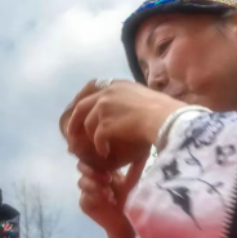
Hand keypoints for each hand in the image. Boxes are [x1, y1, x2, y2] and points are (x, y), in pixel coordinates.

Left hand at [66, 80, 183, 169]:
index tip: (78, 111)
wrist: (164, 118)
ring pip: (88, 124)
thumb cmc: (163, 111)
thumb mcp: (144, 97)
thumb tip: (128, 110)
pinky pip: (96, 138)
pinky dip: (99, 147)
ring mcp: (104, 107)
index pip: (92, 88)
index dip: (83, 100)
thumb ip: (130, 99)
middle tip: (71, 134)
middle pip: (81, 106)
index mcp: (117, 84)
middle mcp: (107, 92)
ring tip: (97, 148)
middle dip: (74, 121)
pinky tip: (105, 153)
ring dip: (90, 138)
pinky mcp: (105, 123)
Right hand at [78, 159, 145, 237]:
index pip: (90, 157)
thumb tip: (146, 148)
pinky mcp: (84, 203)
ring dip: (95, 185)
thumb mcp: (131, 180)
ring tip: (108, 192)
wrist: (122, 219)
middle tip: (108, 178)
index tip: (104, 156)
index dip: (93, 155)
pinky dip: (95, 197)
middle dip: (93, 171)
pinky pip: (84, 197)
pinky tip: (107, 200)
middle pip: (81, 166)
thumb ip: (136, 166)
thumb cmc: (125, 198)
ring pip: (81, 182)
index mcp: (98, 170)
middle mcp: (89, 178)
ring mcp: (84, 191)